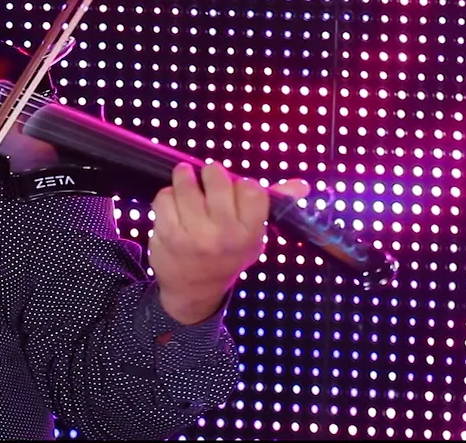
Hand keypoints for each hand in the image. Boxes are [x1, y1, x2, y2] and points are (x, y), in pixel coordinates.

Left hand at [148, 161, 309, 323]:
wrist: (194, 291)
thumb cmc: (227, 256)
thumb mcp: (254, 237)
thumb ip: (273, 207)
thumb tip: (301, 185)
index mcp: (250, 233)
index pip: (251, 188)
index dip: (240, 183)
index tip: (234, 189)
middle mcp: (224, 234)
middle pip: (216, 178)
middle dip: (210, 173)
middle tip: (207, 177)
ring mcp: (195, 235)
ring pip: (186, 184)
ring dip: (184, 178)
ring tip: (185, 180)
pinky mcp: (168, 234)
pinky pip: (164, 198)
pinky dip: (166, 196)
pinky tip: (173, 205)